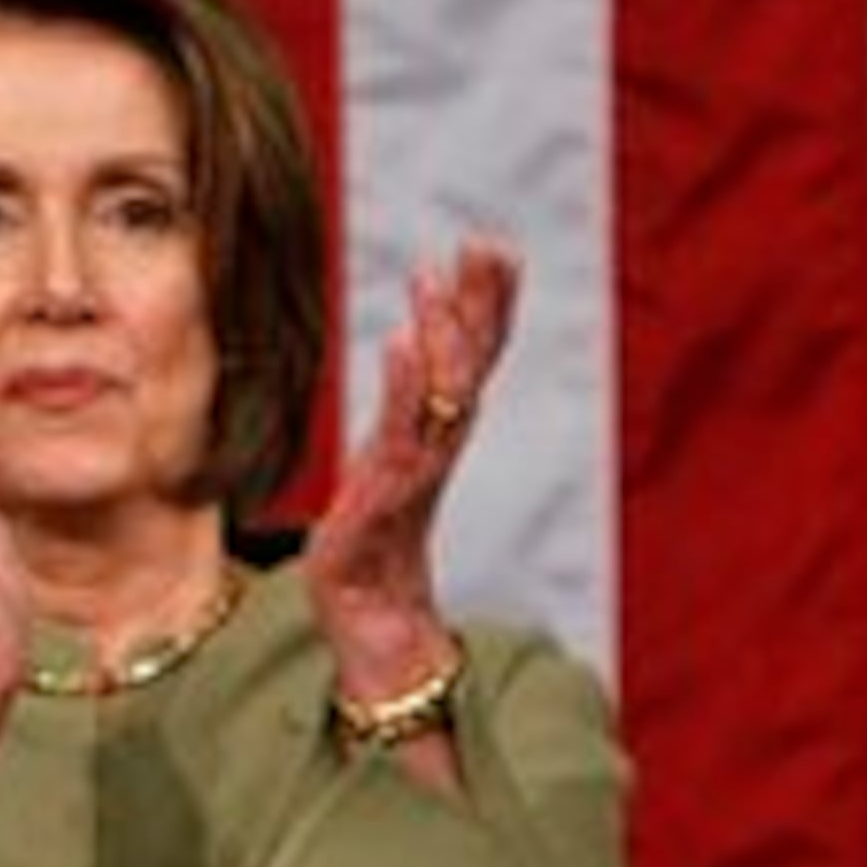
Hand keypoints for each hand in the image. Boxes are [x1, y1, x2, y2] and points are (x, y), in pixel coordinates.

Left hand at [301, 235, 519, 692]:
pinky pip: (403, 433)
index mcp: (438, 436)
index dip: (487, 305)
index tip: (495, 247)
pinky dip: (407, 385)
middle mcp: (436, 446)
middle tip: (490, 243)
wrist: (372, 623)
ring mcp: (415, 470)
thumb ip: (403, 420)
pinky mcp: (386, 496)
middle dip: (482, 303)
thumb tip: (405, 363)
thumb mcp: (387, 469)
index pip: (472, 359)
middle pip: (471, 365)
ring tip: (443, 278)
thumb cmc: (376, 548)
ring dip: (447, 332)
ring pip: (444, 393)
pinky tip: (405, 339)